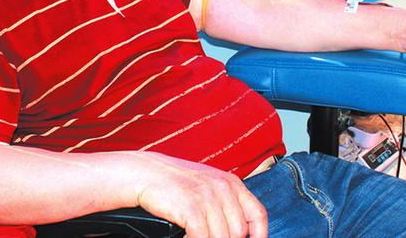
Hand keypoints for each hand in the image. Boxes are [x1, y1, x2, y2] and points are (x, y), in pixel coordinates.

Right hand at [136, 153, 266, 237]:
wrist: (145, 173)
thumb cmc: (175, 184)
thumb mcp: (207, 188)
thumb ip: (225, 204)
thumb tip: (240, 232)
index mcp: (231, 183)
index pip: (258, 214)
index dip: (260, 235)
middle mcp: (223, 188)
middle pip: (239, 232)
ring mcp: (207, 196)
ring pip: (222, 237)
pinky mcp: (191, 206)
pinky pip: (202, 237)